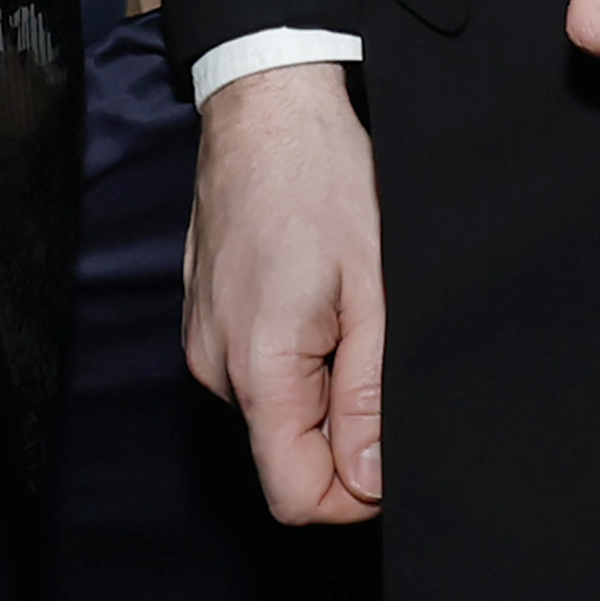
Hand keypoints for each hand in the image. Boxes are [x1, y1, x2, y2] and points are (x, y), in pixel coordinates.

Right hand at [184, 64, 385, 525]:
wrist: (268, 105)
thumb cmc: (325, 180)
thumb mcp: (375, 291)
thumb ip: (369, 395)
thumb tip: (370, 480)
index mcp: (258, 369)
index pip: (295, 496)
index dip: (354, 494)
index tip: (394, 449)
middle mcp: (216, 367)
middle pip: (286, 456)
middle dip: (344, 432)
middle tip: (379, 350)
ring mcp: (205, 341)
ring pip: (276, 412)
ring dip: (322, 388)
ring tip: (350, 311)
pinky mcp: (208, 318)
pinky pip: (258, 371)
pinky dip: (297, 357)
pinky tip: (320, 296)